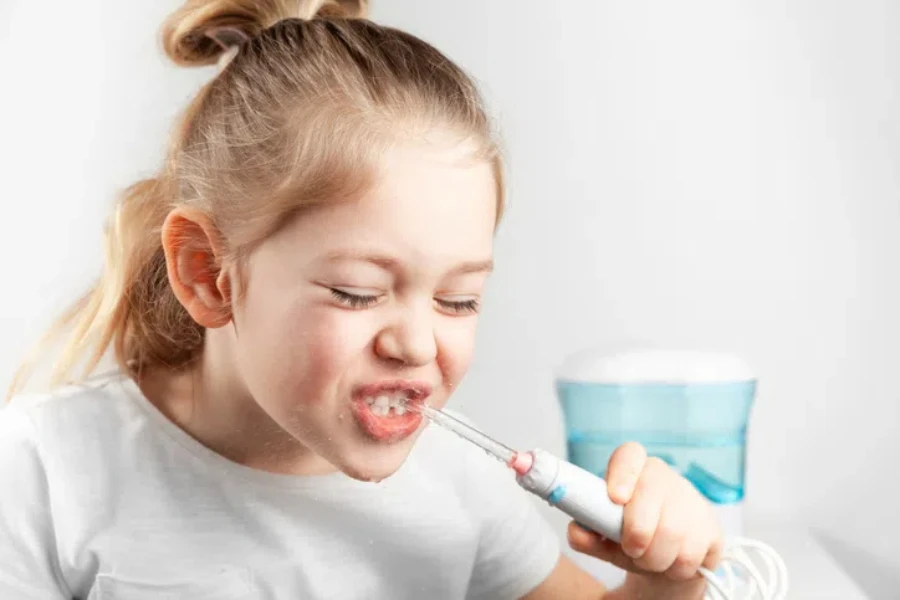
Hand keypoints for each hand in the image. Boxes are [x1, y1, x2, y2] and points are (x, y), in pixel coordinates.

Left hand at [567, 442, 722, 596]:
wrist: (668, 560)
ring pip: (671, 533)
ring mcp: (691, 500)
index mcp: (633, 470)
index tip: (615, 498)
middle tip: (631, 550)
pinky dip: (674, 569)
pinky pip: (691, 554)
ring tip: (649, 560)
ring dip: (654, 559)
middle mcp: (663, 478)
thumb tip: (576, 531)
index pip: (630, 454)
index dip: (622, 474)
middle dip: (636, 534)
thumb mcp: (604, 537)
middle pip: (651, 498)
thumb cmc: (630, 539)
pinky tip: (671, 563)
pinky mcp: (712, 527)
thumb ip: (586, 534)